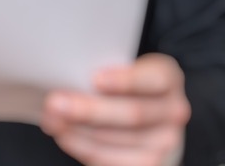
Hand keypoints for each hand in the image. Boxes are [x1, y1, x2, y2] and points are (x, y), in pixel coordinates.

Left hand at [40, 53, 190, 165]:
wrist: (149, 121)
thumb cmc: (124, 87)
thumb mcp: (123, 69)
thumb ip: (103, 72)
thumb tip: (64, 77)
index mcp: (168, 78)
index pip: (153, 78)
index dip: (125, 80)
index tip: (95, 79)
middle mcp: (173, 110)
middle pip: (132, 113)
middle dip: (89, 109)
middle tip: (55, 102)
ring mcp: (166, 142)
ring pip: (117, 139)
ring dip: (77, 130)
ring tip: (51, 119)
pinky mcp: (151, 164)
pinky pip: (111, 159)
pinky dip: (82, 147)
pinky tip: (64, 135)